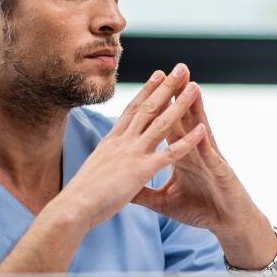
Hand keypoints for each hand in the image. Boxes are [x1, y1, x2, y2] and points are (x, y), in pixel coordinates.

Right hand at [57, 65, 206, 228]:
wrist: (73, 207)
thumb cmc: (80, 196)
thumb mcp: (94, 171)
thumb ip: (105, 161)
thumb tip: (106, 158)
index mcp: (111, 141)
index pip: (132, 109)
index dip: (147, 91)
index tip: (158, 75)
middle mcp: (122, 141)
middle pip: (148, 107)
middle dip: (166, 86)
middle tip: (180, 68)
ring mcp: (132, 153)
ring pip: (161, 123)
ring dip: (180, 104)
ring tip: (195, 87)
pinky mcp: (141, 170)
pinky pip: (170, 153)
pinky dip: (187, 141)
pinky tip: (202, 129)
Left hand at [132, 67, 276, 268]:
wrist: (228, 224)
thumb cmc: (201, 210)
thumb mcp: (164, 202)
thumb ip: (144, 191)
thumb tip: (122, 186)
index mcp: (181, 155)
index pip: (167, 124)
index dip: (158, 106)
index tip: (149, 85)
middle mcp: (196, 151)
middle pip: (185, 118)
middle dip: (178, 94)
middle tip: (174, 69)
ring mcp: (210, 159)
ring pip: (201, 128)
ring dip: (196, 108)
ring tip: (192, 85)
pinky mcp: (220, 173)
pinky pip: (211, 156)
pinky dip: (206, 143)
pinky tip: (203, 129)